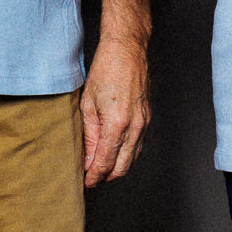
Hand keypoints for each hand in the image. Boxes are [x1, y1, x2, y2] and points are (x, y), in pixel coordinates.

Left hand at [79, 35, 150, 185]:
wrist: (127, 49)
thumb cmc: (105, 70)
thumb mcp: (88, 103)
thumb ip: (89, 136)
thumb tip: (88, 160)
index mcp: (117, 124)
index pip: (105, 163)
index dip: (94, 177)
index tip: (84, 183)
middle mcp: (135, 127)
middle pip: (121, 167)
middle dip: (105, 177)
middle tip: (90, 178)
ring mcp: (144, 123)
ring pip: (132, 158)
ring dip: (116, 167)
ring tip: (99, 167)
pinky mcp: (147, 118)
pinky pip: (138, 145)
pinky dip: (126, 154)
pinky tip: (113, 152)